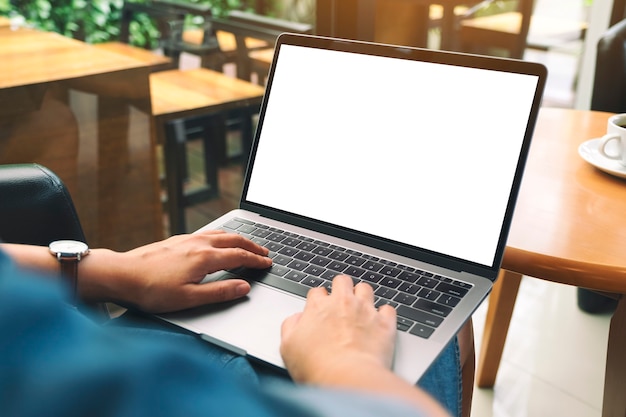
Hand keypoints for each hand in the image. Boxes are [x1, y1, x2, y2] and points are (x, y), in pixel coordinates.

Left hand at [83, 230, 271, 312]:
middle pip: (234, 240)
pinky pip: (208, 233)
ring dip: (239, 239)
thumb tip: (244, 287)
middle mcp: (198, 243)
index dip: (257, 261)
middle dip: (253, 246)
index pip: (240, 256)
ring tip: (248, 245)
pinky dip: (223, 236)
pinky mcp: (177, 239)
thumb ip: (220, 292)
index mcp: (205, 257)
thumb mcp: (189, 298)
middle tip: (265, 252)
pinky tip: (219, 240)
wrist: (121, 275)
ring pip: (221, 233)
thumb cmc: (151, 290)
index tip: (268, 264)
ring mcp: (187, 239)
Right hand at [280, 275, 396, 383]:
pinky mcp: (384, 323)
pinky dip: (384, 314)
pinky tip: (379, 322)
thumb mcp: (288, 347)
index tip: (319, 310)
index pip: (317, 292)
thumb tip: (297, 319)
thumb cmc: (317, 367)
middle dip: (341, 288)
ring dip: (363, 296)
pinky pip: (388, 308)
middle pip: (342, 281)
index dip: (318, 300)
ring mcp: (365, 311)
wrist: (347, 378)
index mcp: (318, 307)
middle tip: (340, 302)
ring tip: (361, 308)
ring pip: (366, 289)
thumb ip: (290, 326)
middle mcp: (343, 303)